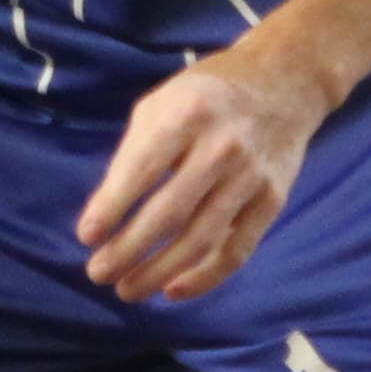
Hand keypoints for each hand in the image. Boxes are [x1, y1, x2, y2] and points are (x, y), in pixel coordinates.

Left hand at [77, 45, 331, 299]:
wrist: (284, 81)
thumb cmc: (206, 95)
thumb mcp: (162, 103)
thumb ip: (135, 152)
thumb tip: (105, 214)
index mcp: (188, 114)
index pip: (142, 170)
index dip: (111, 207)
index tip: (86, 237)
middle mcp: (223, 146)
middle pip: (169, 212)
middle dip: (128, 250)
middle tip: (98, 273)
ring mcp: (252, 176)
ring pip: (201, 239)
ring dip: (158, 272)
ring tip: (127, 290)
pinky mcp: (273, 200)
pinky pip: (237, 251)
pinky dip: (204, 278)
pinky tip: (173, 289)